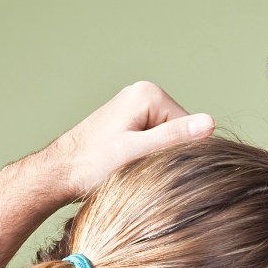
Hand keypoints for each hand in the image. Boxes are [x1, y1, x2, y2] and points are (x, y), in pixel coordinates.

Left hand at [37, 81, 214, 199]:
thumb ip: (173, 137)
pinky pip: (152, 142)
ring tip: (128, 167)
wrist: (58, 173)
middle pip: (179, 132)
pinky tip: (125, 165)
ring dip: (155, 158)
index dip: (177, 154)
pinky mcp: (130, 122)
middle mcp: (143, 94)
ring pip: (166, 140)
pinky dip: (145, 157)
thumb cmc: (91, 165)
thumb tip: (210, 123)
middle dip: (165, 155)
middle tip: (137, 169)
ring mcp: (136, 107)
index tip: (149, 167)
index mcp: (149, 94)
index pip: (189, 128)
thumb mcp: (136, 153)